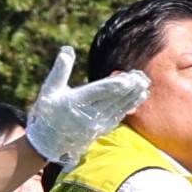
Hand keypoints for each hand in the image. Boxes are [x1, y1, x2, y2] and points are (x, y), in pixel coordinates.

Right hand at [20, 46, 153, 168]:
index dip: (115, 85)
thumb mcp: (49, 90)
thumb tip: (67, 49)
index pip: (99, 92)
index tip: (129, 78)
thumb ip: (60, 70)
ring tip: (144, 84)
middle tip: (141, 77)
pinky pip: (119, 116)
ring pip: (118, 108)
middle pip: (113, 99)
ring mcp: (96, 124)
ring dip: (132, 96)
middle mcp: (87, 115)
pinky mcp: (101, 129)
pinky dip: (129, 106)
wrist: (48, 142)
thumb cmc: (47, 112)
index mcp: (74, 102)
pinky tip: (138, 97)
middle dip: (129, 88)